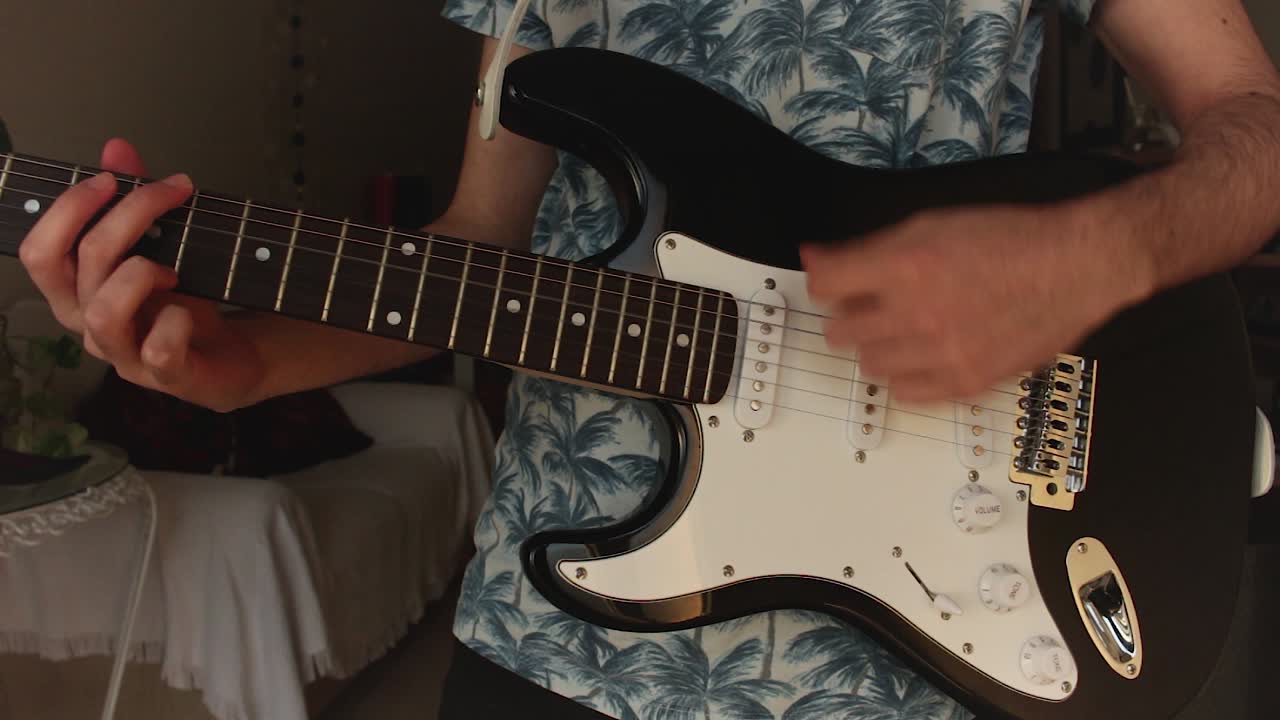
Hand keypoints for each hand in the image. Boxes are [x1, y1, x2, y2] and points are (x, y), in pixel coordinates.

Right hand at [18, 139, 264, 411]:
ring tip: (175, 268)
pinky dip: (176, 322)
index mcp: (77, 292)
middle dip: (121, 218)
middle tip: (167, 194)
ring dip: (141, 273)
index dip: (68, 208)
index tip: (112, 176)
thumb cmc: (185, 301)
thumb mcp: (163, 245)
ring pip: (103, 310)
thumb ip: (134, 198)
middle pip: (75, 265)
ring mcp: (124, 355)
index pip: (40, 249)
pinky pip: (157, 350)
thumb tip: (116, 148)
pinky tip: (190, 311)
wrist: (232, 355)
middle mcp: (89, 325)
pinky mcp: (165, 376)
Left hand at [800, 204, 1149, 403]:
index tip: (832, 283)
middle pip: (841, 331)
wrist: (1076, 266)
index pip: (825, 285)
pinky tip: (921, 356)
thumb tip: (814, 256)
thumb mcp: (930, 224)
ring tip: (902, 330)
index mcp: (906, 264)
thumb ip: (867, 247)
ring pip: (871, 365)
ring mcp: (942, 352)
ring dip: (877, 347)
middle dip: (849, 315)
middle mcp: (919, 312)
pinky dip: (905, 377)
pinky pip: (907, 394)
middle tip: (870, 307)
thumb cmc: (1010, 239)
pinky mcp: (967, 381)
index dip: (825, 282)